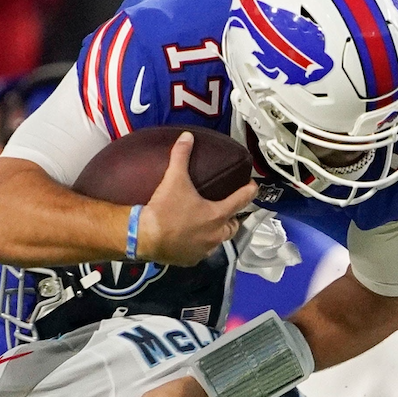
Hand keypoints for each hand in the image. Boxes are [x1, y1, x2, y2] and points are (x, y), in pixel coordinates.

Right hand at [135, 133, 257, 265]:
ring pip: (218, 241)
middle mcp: (215, 235)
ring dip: (217, 233)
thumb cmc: (165, 209)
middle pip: (233, 227)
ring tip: (210, 224)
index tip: (253, 187)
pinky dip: (200, 245)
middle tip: (229, 210)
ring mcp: (204, 250)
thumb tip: (187, 137)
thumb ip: (181, 156)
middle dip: (233, 218)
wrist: (145, 237)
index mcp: (217, 215)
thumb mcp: (174, 179)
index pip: (241, 201)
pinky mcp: (191, 260)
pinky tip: (193, 239)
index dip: (249, 192)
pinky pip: (201, 252)